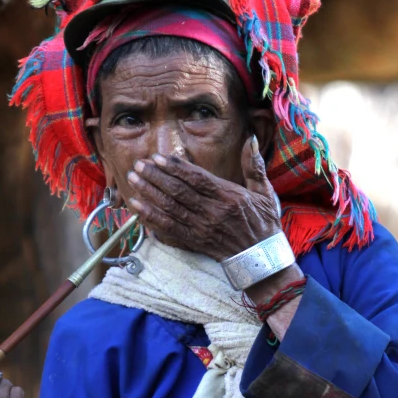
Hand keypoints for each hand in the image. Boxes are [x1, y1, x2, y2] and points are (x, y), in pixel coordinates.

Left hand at [127, 136, 280, 260]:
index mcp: (230, 197)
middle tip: (139, 165)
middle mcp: (214, 212)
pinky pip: (169, 228)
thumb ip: (254, 165)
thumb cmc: (263, 223)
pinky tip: (137, 207)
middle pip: (179, 192)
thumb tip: (251, 139)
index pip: (198, 179)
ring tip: (133, 179)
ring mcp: (202, 228)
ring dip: (150, 193)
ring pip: (171, 208)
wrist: (262, 258)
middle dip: (156, 177)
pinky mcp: (195, 241)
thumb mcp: (264, 192)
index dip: (176, 168)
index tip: (159, 158)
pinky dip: (152, 217)